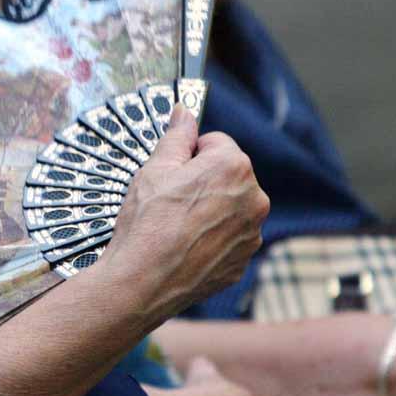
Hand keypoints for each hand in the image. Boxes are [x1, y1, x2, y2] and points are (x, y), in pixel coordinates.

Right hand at [102, 108, 268, 323]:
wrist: (141, 283)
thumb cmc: (146, 223)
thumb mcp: (155, 168)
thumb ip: (177, 136)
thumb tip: (184, 112)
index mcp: (234, 167)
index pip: (215, 143)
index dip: (189, 155)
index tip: (171, 173)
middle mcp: (254, 199)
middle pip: (227, 175)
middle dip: (203, 182)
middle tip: (171, 201)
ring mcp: (251, 234)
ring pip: (228, 208)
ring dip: (209, 211)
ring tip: (176, 226)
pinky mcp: (243, 261)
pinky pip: (228, 238)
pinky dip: (211, 239)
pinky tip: (185, 246)